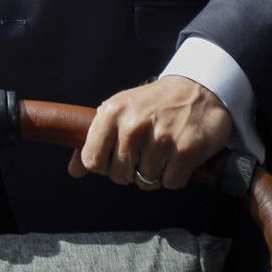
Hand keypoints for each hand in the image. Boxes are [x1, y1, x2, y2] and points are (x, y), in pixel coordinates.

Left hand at [71, 75, 231, 189]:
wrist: (197, 88)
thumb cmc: (151, 104)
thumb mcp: (118, 111)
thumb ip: (95, 141)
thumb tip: (75, 171)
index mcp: (111, 113)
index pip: (92, 161)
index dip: (104, 166)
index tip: (115, 159)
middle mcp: (133, 126)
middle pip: (119, 175)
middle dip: (130, 172)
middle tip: (143, 155)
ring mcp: (160, 139)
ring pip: (146, 181)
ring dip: (155, 174)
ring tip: (162, 152)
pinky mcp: (186, 150)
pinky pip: (171, 183)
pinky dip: (174, 176)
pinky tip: (177, 157)